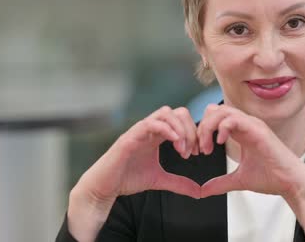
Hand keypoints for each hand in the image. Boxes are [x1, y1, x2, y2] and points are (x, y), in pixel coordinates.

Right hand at [67, 106, 200, 241]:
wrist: (105, 187)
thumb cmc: (127, 179)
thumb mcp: (160, 180)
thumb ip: (179, 183)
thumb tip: (199, 192)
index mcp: (157, 135)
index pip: (181, 120)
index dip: (193, 133)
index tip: (197, 152)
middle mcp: (149, 129)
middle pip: (177, 112)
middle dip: (190, 130)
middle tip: (192, 151)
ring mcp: (139, 131)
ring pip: (165, 113)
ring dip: (180, 129)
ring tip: (183, 150)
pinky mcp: (129, 137)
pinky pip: (150, 123)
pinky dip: (166, 129)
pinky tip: (175, 143)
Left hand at [197, 104, 304, 198]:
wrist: (291, 183)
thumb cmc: (272, 177)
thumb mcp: (238, 179)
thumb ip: (220, 183)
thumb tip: (203, 190)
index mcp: (241, 132)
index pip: (215, 118)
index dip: (202, 131)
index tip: (199, 151)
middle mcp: (246, 125)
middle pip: (215, 110)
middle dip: (202, 127)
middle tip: (201, 148)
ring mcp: (252, 125)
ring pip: (222, 111)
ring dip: (209, 127)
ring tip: (207, 147)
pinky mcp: (258, 130)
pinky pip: (235, 119)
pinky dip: (222, 127)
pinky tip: (219, 142)